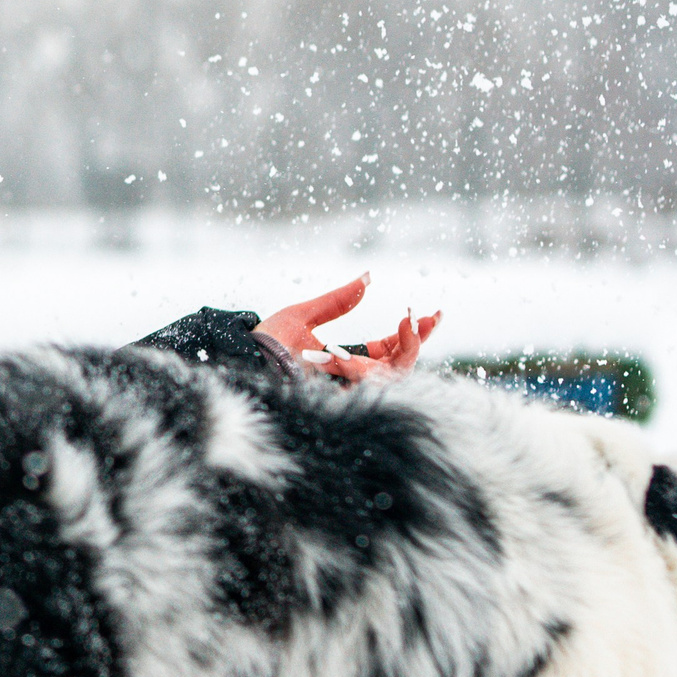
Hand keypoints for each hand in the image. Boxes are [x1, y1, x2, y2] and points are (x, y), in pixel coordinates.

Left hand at [254, 275, 440, 383]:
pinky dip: (370, 363)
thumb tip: (369, 277)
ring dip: (402, 349)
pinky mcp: (336, 399)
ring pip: (391, 378)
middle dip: (417, 341)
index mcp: (348, 358)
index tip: (435, 313)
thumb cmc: (267, 342)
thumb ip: (338, 300)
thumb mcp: (303, 315)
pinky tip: (376, 341)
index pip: (392, 349)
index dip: (414, 332)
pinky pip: (365, 385)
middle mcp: (351, 378)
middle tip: (422, 317)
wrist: (241, 361)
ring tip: (407, 321)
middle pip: (401, 365)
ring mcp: (345, 390)